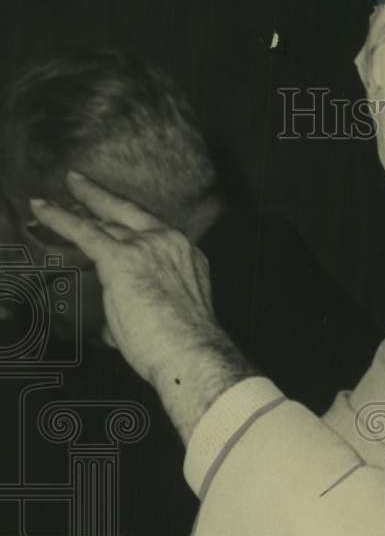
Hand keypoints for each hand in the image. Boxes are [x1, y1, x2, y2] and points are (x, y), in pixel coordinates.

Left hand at [29, 171, 220, 387]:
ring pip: (103, 222)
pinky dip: (59, 219)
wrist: (193, 352)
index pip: (151, 230)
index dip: (128, 219)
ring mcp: (146, 247)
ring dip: (75, 212)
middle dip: (100, 199)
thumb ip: (147, 298)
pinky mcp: (120, 258)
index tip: (115, 209)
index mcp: (186, 255)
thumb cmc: (185, 345)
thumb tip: (120, 309)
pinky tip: (41, 209)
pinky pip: (83, 232)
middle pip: (127, 215)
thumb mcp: (172, 309)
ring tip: (50, 204)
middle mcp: (168, 242)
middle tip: (78, 184)